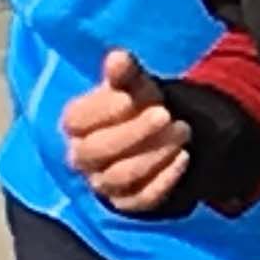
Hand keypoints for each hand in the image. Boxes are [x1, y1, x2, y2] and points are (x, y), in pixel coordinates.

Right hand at [62, 49, 191, 214]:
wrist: (161, 134)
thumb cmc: (139, 106)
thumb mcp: (135, 85)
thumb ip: (125, 73)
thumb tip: (118, 57)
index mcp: (76, 125)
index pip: (76, 121)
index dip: (104, 110)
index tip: (132, 97)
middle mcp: (82, 157)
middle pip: (96, 151)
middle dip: (134, 133)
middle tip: (166, 115)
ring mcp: (102, 183)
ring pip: (120, 176)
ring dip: (154, 154)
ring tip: (183, 131)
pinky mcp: (126, 202)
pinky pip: (141, 199)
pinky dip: (164, 179)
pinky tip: (184, 158)